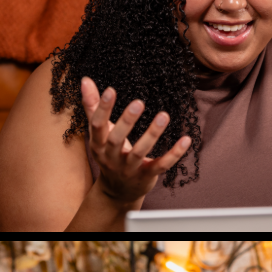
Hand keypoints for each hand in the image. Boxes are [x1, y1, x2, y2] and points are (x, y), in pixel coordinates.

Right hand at [80, 77, 191, 205]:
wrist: (119, 191)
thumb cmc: (110, 154)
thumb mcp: (99, 133)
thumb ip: (93, 107)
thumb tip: (86, 80)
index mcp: (98, 144)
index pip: (97, 125)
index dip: (102, 109)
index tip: (111, 90)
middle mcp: (111, 158)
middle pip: (116, 139)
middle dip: (127, 122)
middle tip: (139, 102)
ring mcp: (130, 169)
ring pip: (140, 152)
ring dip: (152, 134)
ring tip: (163, 115)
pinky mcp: (147, 176)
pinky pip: (162, 164)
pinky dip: (174, 154)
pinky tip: (185, 140)